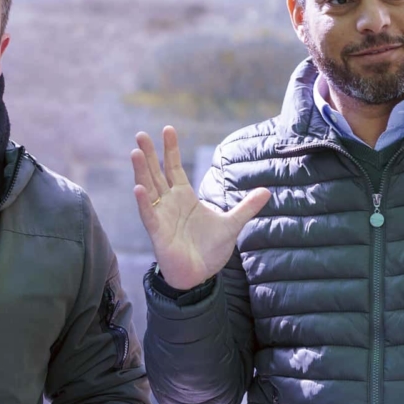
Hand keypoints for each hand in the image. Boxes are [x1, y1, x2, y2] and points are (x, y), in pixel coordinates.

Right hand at [132, 126, 270, 289]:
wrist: (200, 275)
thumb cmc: (210, 249)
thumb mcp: (232, 224)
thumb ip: (247, 207)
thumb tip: (267, 191)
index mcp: (184, 197)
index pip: (174, 168)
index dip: (171, 150)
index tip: (168, 129)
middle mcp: (169, 203)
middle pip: (157, 173)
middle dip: (150, 154)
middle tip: (141, 134)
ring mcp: (161, 217)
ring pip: (148, 189)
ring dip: (142, 172)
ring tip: (136, 152)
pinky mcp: (158, 233)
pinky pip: (148, 215)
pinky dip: (143, 202)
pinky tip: (138, 188)